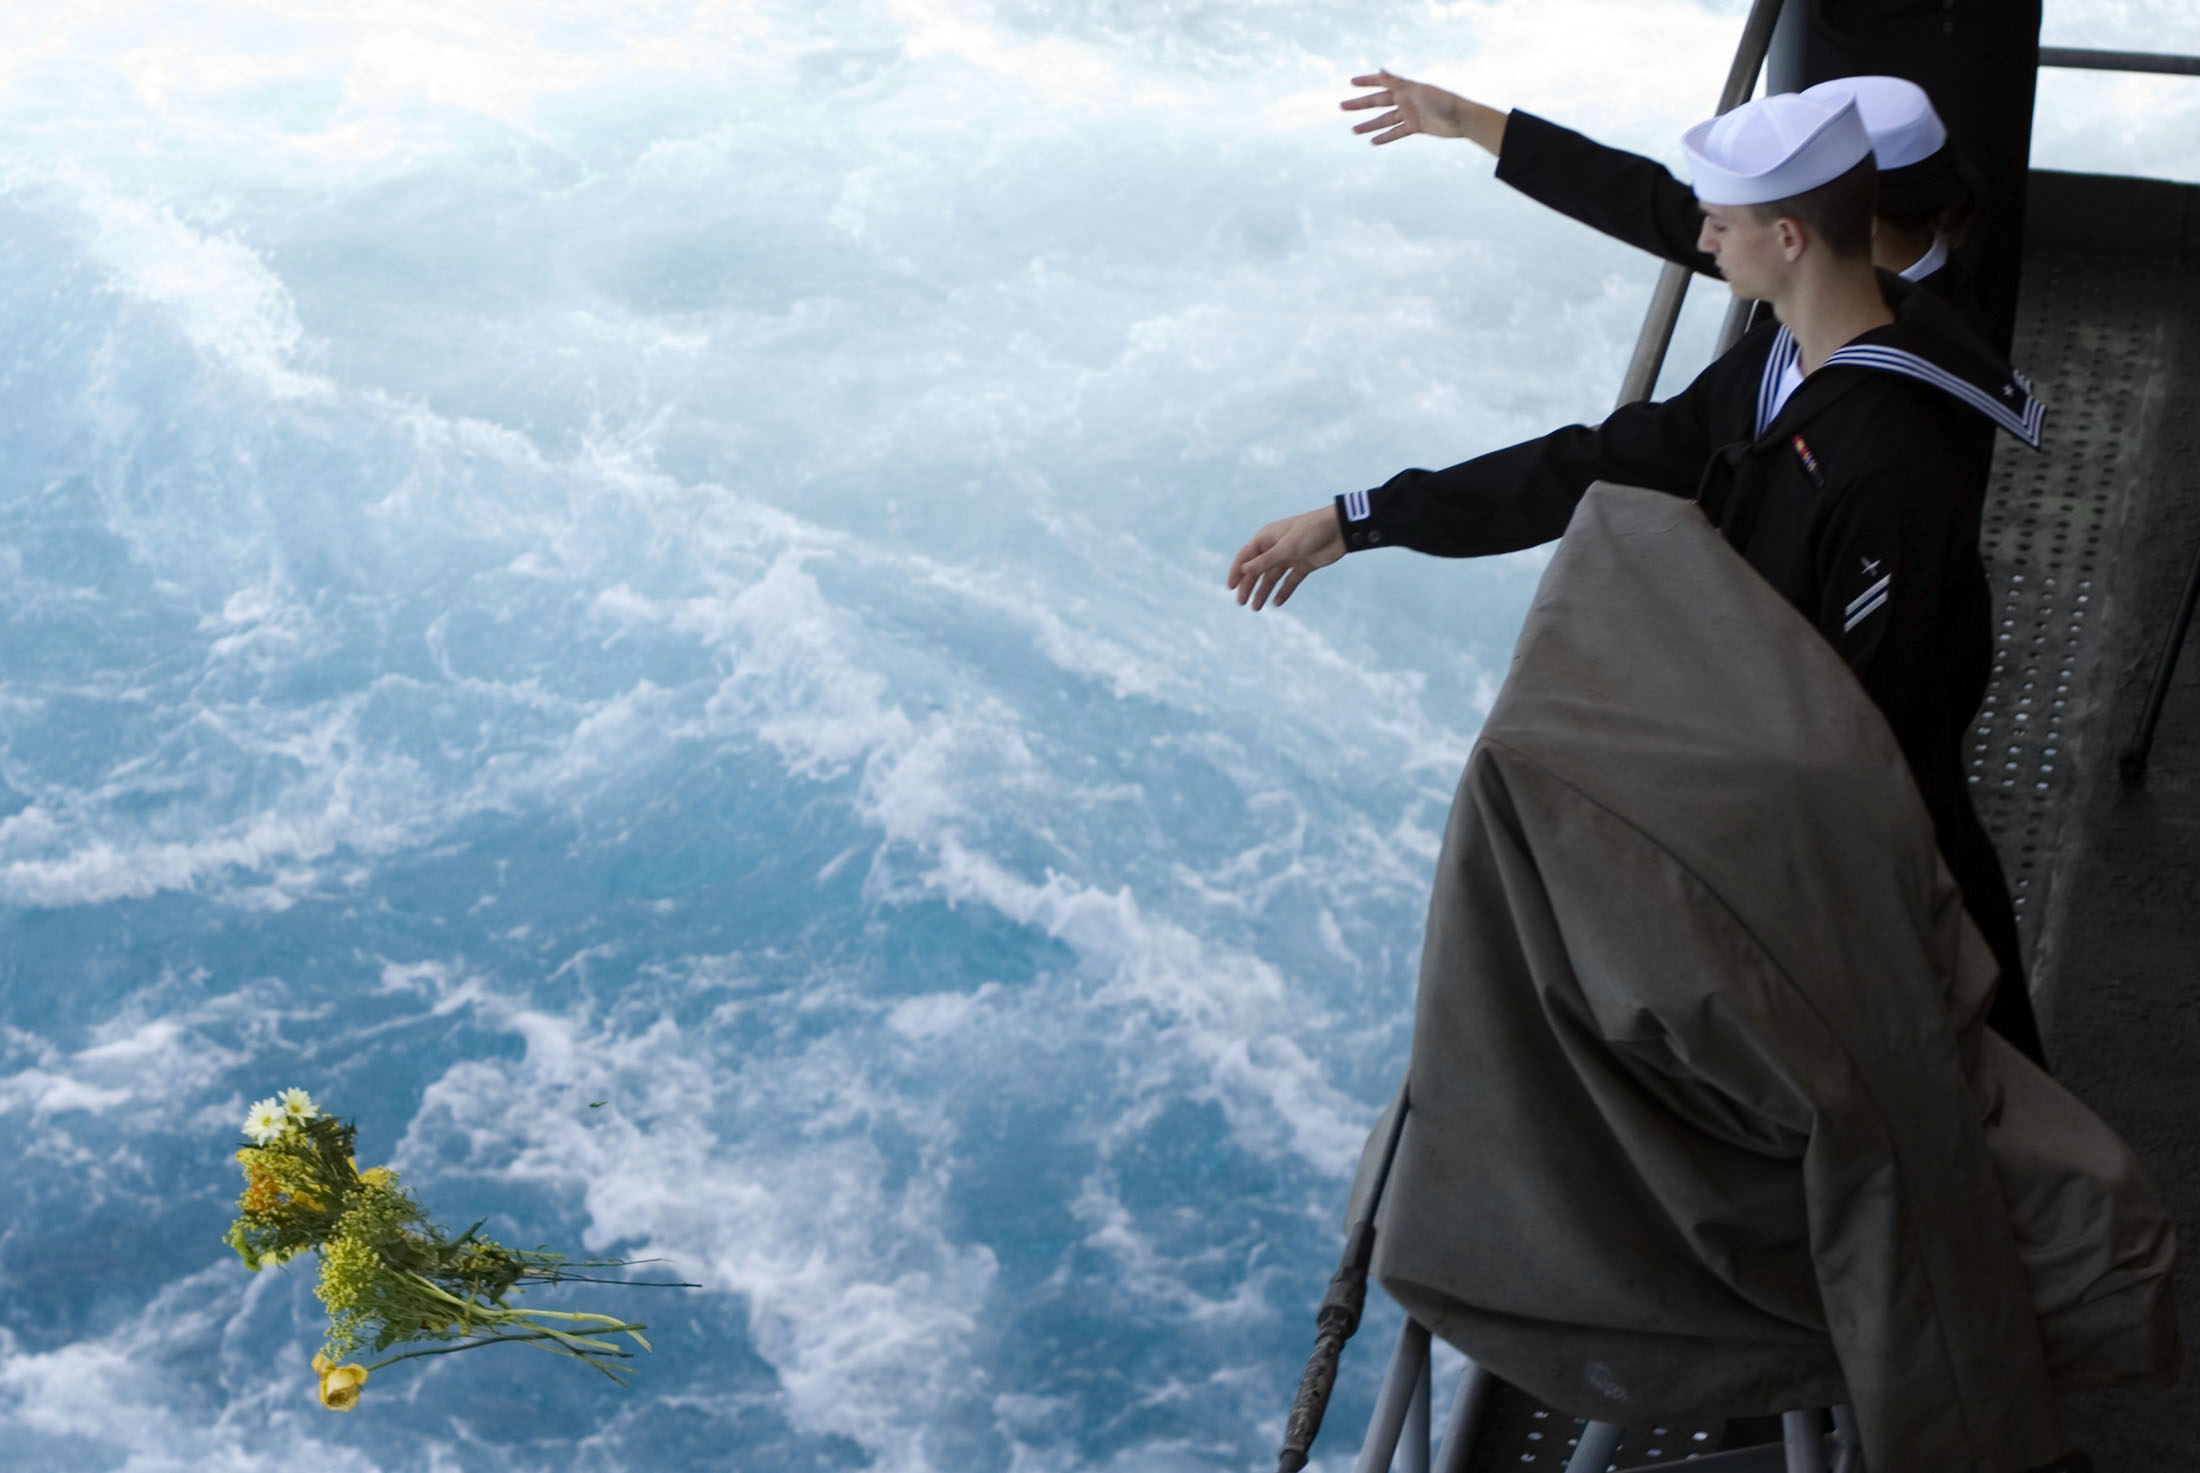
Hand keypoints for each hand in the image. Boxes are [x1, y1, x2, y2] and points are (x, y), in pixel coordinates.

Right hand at [1228, 507, 1345, 610]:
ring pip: (1272, 577)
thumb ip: (1264, 561)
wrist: (1339, 530)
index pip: (1246, 556)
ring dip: (1263, 591)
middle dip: (1248, 586)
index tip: (1230, 588)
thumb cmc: (1310, 532)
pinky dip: (1283, 591)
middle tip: (1241, 603)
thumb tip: (1243, 570)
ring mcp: (1290, 557)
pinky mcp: (1304, 564)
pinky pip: (1290, 580)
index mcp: (1267, 538)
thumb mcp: (1285, 548)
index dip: (1236, 572)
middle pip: (1257, 569)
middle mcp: (1276, 547)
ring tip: (1256, 608)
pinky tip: (1277, 602)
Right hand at [1340, 70, 1506, 154]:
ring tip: (1353, 131)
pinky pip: (1396, 133)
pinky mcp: (1415, 127)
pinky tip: (1373, 142)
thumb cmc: (1442, 101)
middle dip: (1360, 104)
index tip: (1351, 82)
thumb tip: (1380, 70)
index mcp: (1406, 88)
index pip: (1382, 82)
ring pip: (1384, 120)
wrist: (1461, 119)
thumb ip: (1397, 82)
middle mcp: (1406, 99)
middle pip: (1378, 102)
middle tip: (1342, 106)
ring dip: (1369, 125)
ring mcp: (1410, 114)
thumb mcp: (1417, 91)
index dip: (1367, 82)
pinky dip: (1385, 138)